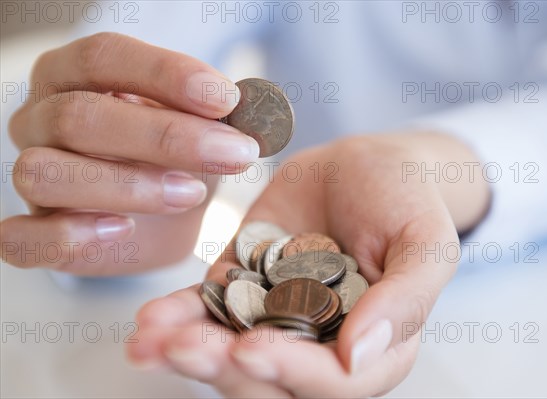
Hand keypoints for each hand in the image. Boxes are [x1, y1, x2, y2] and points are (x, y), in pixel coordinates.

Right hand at [1, 32, 259, 274]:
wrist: (159, 218)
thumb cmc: (175, 160)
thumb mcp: (199, 129)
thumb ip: (216, 115)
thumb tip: (251, 109)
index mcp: (75, 76)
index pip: (104, 57)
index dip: (165, 74)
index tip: (225, 100)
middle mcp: (41, 119)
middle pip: (81, 116)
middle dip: (166, 137)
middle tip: (232, 153)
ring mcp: (30, 175)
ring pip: (47, 172)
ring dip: (128, 185)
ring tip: (190, 193)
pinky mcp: (30, 232)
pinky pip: (21, 238)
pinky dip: (68, 236)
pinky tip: (122, 230)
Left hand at [128, 133, 489, 396]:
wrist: (360, 164)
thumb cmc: (403, 198)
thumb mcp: (424, 241)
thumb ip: (404, 300)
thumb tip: (360, 356)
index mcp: (373, 346)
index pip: (333, 382)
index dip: (292, 372)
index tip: (253, 350)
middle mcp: (320, 343)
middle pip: (270, 379)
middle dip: (225, 368)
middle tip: (185, 348)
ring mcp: (276, 317)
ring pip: (229, 352)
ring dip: (189, 352)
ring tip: (152, 341)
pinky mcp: (243, 287)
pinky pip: (208, 311)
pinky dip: (177, 317)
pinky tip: (150, 322)